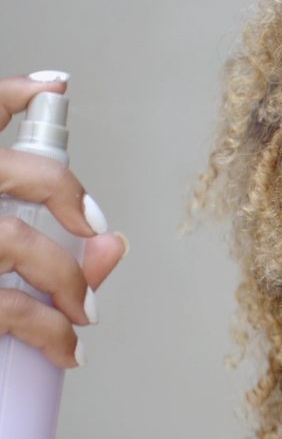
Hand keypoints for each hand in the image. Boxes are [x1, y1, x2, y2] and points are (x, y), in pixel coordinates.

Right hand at [0, 72, 127, 367]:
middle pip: (18, 173)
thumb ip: (35, 236)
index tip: (55, 88)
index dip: (12, 94)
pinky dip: (49, 334)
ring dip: (66, 280)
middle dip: (68, 195)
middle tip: (94, 227)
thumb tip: (114, 245)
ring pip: (15, 242)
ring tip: (83, 314)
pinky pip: (6, 309)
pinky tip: (66, 350)